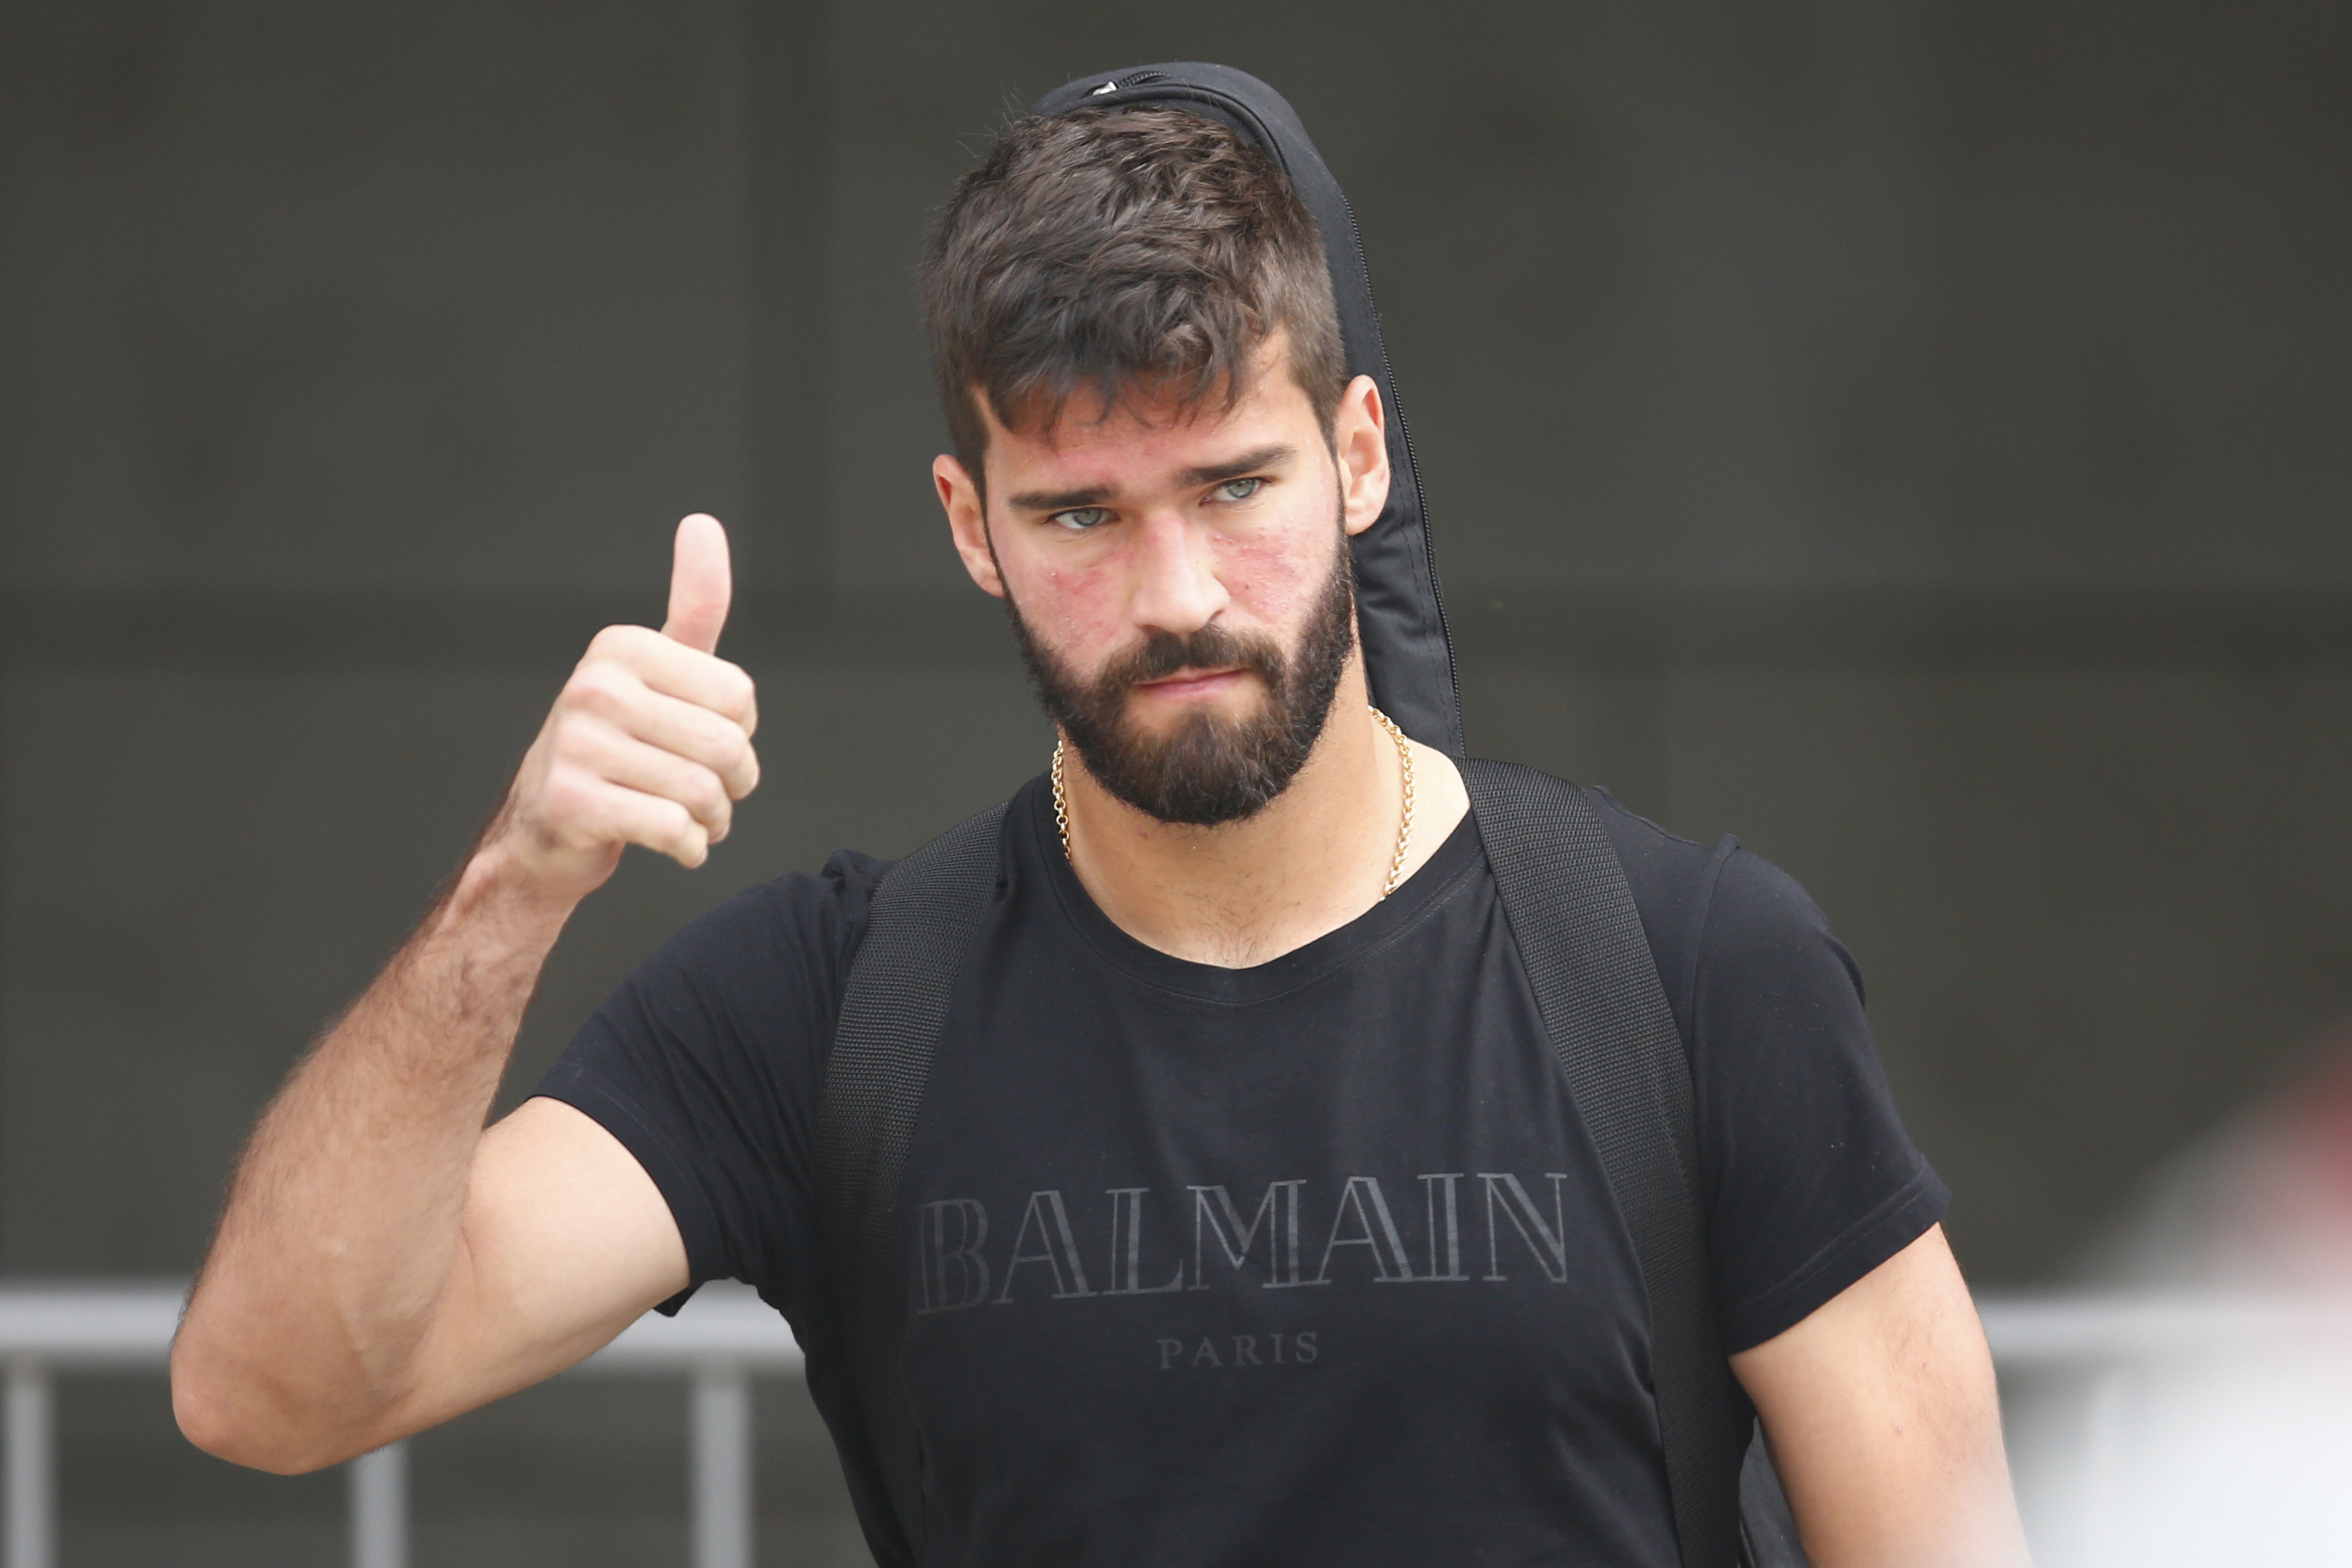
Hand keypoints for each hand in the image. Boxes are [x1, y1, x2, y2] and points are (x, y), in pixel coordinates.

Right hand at [486, 515, 760, 902]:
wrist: (545, 829)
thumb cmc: (619, 745)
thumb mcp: (659, 672)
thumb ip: (694, 607)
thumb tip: (703, 523)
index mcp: (620, 648)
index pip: (738, 695)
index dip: (741, 730)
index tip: (712, 740)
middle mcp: (593, 687)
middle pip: (724, 745)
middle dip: (736, 783)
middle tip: (719, 795)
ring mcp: (577, 745)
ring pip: (702, 792)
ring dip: (714, 820)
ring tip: (698, 821)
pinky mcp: (572, 804)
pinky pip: (672, 830)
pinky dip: (689, 848)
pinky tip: (676, 844)